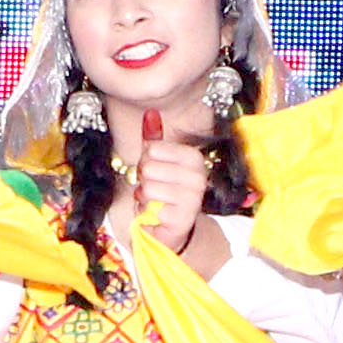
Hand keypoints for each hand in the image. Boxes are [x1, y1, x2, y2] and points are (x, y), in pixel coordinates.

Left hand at [118, 111, 215, 256]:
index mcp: (193, 158)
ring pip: (147, 188)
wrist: (170, 229)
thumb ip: (153, 138)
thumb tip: (150, 112)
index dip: (146, 162)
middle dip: (143, 181)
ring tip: (155, 202)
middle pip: (148, 167)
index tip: (155, 173)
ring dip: (144, 198)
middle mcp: (198, 176)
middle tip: (154, 190)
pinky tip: (157, 217)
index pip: (152, 149)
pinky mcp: (183, 218)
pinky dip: (147, 214)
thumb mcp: (157, 162)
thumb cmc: (163, 192)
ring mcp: (193, 198)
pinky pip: (150, 208)